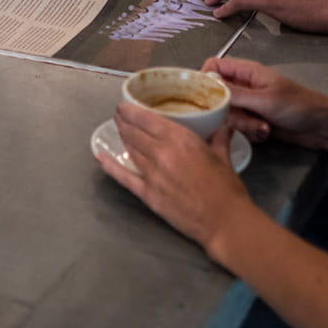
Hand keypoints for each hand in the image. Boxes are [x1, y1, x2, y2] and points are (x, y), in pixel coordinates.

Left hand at [98, 102, 253, 247]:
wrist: (225, 221)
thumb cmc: (227, 188)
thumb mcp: (223, 157)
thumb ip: (219, 138)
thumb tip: (223, 126)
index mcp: (181, 139)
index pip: (146, 119)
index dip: (131, 110)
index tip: (124, 106)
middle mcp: (162, 152)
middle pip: (134, 132)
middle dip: (124, 122)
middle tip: (119, 116)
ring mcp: (152, 174)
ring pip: (130, 150)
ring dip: (122, 138)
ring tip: (119, 130)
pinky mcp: (148, 194)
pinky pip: (124, 177)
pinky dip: (110, 166)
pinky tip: (100, 157)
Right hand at [201, 57, 327, 150]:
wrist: (322, 127)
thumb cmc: (297, 106)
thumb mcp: (264, 99)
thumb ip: (235, 94)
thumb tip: (207, 84)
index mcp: (247, 71)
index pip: (214, 66)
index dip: (205, 79)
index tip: (204, 98)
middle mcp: (245, 86)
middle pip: (218, 95)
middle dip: (229, 112)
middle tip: (246, 118)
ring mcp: (250, 104)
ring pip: (229, 114)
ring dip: (244, 125)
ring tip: (263, 128)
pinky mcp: (255, 120)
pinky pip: (241, 127)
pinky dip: (251, 132)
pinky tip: (266, 133)